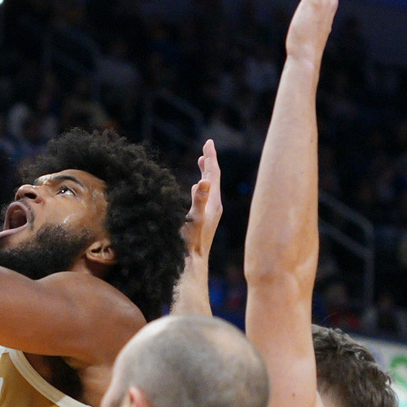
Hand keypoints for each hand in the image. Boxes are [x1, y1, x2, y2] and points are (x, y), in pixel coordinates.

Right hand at [182, 139, 221, 260]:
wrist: (193, 264)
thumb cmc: (191, 242)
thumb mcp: (194, 218)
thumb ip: (199, 199)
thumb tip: (204, 180)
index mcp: (214, 202)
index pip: (214, 174)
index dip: (210, 157)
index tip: (208, 142)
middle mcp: (214, 206)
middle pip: (214, 178)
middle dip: (209, 162)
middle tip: (206, 147)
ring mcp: (210, 213)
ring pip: (210, 188)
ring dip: (206, 174)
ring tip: (202, 163)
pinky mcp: (204, 220)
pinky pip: (204, 197)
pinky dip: (201, 188)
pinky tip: (196, 189)